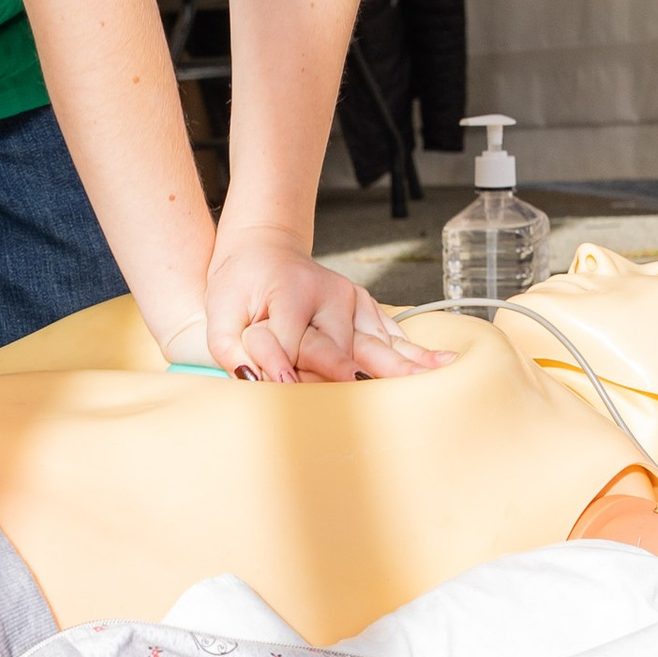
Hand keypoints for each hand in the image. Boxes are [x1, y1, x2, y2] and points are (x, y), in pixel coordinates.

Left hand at [201, 234, 451, 383]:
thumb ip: (230, 347)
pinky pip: (388, 332)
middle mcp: (327, 294)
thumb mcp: (220, 312)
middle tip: (382, 407)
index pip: (292, 341)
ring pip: (375, 340)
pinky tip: (436, 363)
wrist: (262, 249)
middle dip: (355, 378)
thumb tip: (252, 379)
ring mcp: (350, 299)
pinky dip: (410, 350)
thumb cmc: (239, 285)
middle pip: (342, 347)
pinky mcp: (363, 305)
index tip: (292, 393)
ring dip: (403, 363)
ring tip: (433, 380)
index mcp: (289, 293)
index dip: (289, 370)